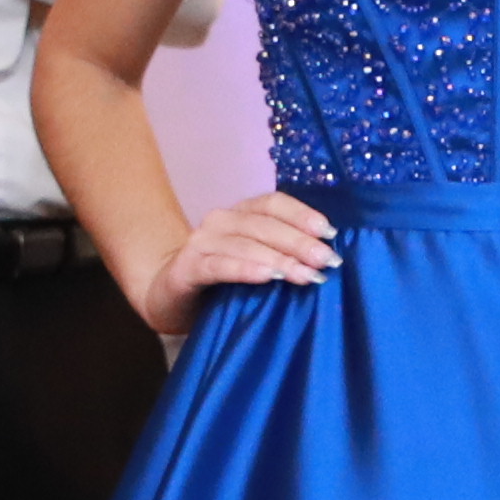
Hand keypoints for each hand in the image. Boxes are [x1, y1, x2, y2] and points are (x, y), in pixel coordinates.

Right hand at [145, 188, 338, 332]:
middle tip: (326, 260)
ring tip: (305, 275)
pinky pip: (219, 266)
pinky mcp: (187, 268)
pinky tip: (267, 276)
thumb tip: (325, 256)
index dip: (302, 215)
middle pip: (265, 224)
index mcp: (241, 213)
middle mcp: (221, 220)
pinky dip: (244, 269)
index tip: (330, 233)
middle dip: (299, 242)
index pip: (274, 203)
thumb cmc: (223, 281)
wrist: (169, 296)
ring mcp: (201, 242)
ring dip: (278, 258)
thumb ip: (282, 252)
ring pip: (245, 244)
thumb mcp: (256, 261)